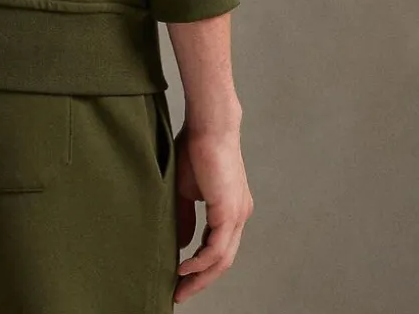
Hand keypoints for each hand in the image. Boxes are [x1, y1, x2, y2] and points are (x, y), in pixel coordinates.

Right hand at [172, 118, 253, 303]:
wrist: (208, 125)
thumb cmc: (195, 148)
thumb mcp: (185, 189)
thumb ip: (185, 217)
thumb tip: (183, 244)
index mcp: (231, 209)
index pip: (218, 247)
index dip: (200, 266)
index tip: (180, 277)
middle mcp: (239, 215)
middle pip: (223, 261)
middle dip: (201, 280)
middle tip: (180, 293)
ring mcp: (237, 214)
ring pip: (222, 259)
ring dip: (200, 277)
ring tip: (179, 287)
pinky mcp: (230, 211)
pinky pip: (217, 248)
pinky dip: (201, 261)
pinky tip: (185, 268)